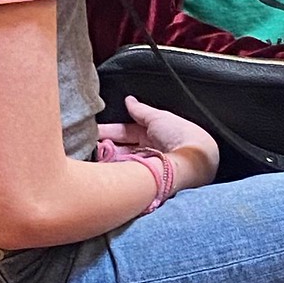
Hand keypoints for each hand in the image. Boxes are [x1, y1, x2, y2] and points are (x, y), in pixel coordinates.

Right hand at [100, 95, 218, 189]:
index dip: (110, 131)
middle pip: (121, 149)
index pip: (125, 132)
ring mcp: (147, 168)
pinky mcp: (146, 182)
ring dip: (108, 161)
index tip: (93, 132)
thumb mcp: (158, 117)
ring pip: (122, 164)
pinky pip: (126, 177)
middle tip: (89, 146)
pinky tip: (102, 171)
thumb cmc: (181, 136)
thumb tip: (129, 100)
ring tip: (93, 159)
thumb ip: (140, 110)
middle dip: (106, 147)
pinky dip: (115, 173)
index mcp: (153, 135)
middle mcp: (150, 152)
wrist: (194, 161)